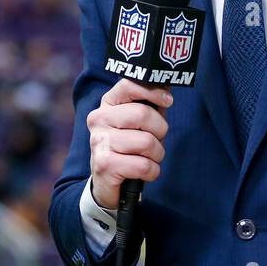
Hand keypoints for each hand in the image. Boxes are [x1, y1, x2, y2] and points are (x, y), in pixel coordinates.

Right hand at [86, 78, 171, 209]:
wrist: (107, 182)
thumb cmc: (128, 146)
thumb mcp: (138, 122)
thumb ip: (151, 103)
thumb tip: (166, 84)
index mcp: (108, 104)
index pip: (129, 85)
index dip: (153, 91)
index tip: (167, 101)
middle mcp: (99, 119)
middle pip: (143, 114)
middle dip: (160, 131)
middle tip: (156, 140)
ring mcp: (99, 142)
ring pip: (146, 142)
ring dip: (157, 154)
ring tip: (148, 158)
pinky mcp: (104, 165)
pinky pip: (144, 166)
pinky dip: (152, 171)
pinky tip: (144, 172)